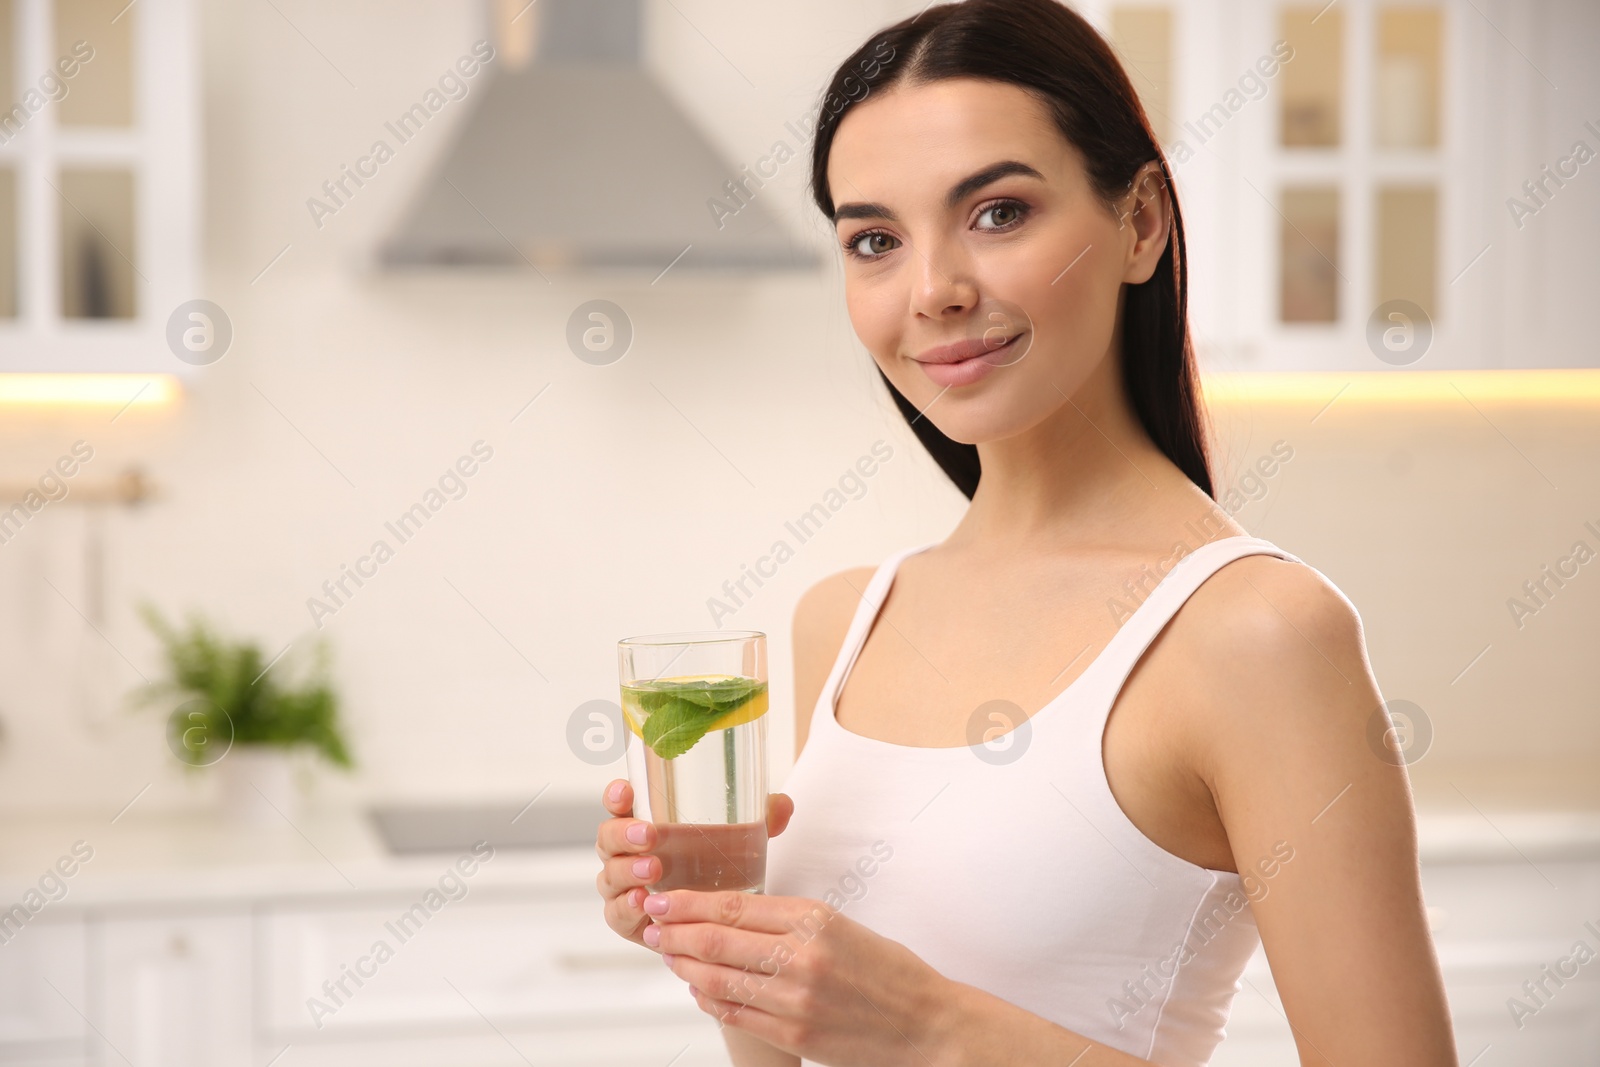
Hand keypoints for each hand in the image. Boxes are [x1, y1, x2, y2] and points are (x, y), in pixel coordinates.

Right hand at [595, 780, 793, 947]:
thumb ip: (760, 819)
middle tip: (649, 835)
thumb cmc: (716, 864)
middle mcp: (626, 853)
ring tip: (651, 870)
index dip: (617, 795)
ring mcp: (623, 887)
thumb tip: (783, 806)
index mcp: (644, 822)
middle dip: (623, 834)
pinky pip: (617, 914)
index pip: (620, 803)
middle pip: (608, 838)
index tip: (627, 792)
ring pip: (609, 876)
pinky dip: (628, 909)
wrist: (712, 918)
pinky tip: (644, 904)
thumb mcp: (740, 838)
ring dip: (626, 871)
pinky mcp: (628, 919)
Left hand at [642, 888, 949, 1066]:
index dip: (688, 903)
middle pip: (715, 941)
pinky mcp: (794, 1036)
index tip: (663, 898)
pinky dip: (710, 1001)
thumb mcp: (840, 924)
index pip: (732, 906)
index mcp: (813, 919)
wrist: (925, 1023)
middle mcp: (800, 957)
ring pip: (718, 981)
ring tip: (669, 956)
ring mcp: (795, 1000)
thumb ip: (788, 919)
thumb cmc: (886, 970)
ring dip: (685, 968)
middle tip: (652, 924)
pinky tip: (699, 990)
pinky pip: (736, 1015)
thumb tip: (731, 915)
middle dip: (674, 932)